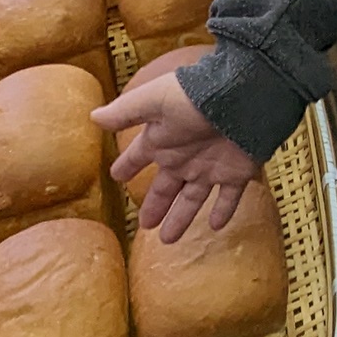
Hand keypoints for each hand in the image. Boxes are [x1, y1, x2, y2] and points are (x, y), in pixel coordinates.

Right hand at [91, 72, 261, 242]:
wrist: (243, 96)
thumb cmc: (195, 96)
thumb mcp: (153, 101)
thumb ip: (125, 112)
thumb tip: (93, 117)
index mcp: (164, 140)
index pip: (139, 157)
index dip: (128, 166)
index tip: (115, 177)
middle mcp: (185, 157)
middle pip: (165, 188)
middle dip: (154, 204)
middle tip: (142, 225)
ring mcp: (211, 167)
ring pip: (192, 200)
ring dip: (180, 218)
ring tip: (167, 240)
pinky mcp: (237, 173)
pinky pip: (229, 199)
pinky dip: (223, 212)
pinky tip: (215, 227)